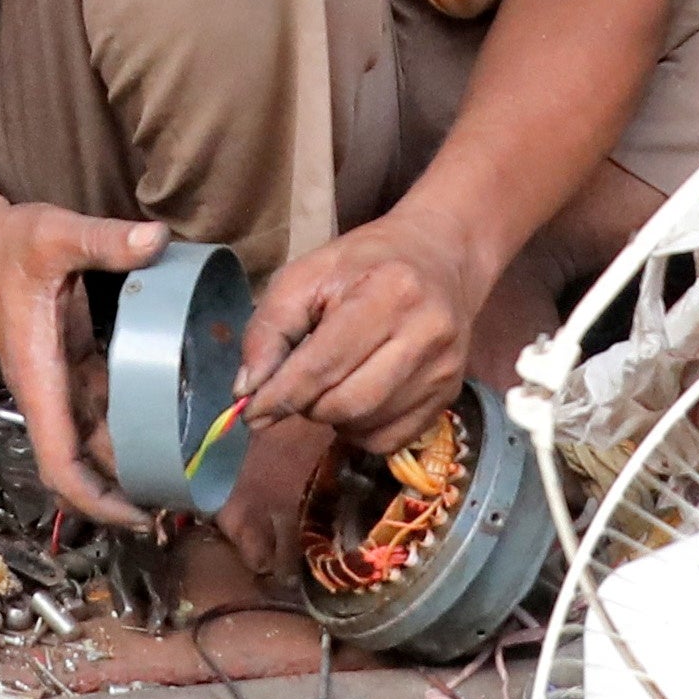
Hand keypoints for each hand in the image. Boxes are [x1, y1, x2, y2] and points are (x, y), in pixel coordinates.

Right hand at [0, 197, 169, 534]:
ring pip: (92, 444)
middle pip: (79, 467)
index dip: (95, 499)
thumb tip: (158, 239)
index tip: (139, 517)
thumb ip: (106, 239)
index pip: (60, 461)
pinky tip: (168, 427)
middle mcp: (49, 392)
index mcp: (40, 377)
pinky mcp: (72, 369)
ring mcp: (60, 384)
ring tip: (183, 478)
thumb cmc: (10, 243)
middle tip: (180, 508)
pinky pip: (101, 413)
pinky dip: (129, 428)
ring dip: (128, 466)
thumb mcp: (57, 235)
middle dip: (122, 495)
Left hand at [235, 213, 487, 457]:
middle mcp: (426, 334)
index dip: (281, 395)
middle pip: (345, 402)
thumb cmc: (365, 263)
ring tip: (328, 385)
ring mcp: (443, 369)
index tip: (251, 413)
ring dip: (331, 417)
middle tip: (296, 386)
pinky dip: (360, 430)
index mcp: (388, 293)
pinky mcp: (450, 395)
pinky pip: (390, 440)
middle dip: (306, 405)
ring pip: (366, 425)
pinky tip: (356, 399)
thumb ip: (270, 328)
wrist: (441, 258)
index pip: (323, 365)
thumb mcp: (307, 275)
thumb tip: (248, 390)